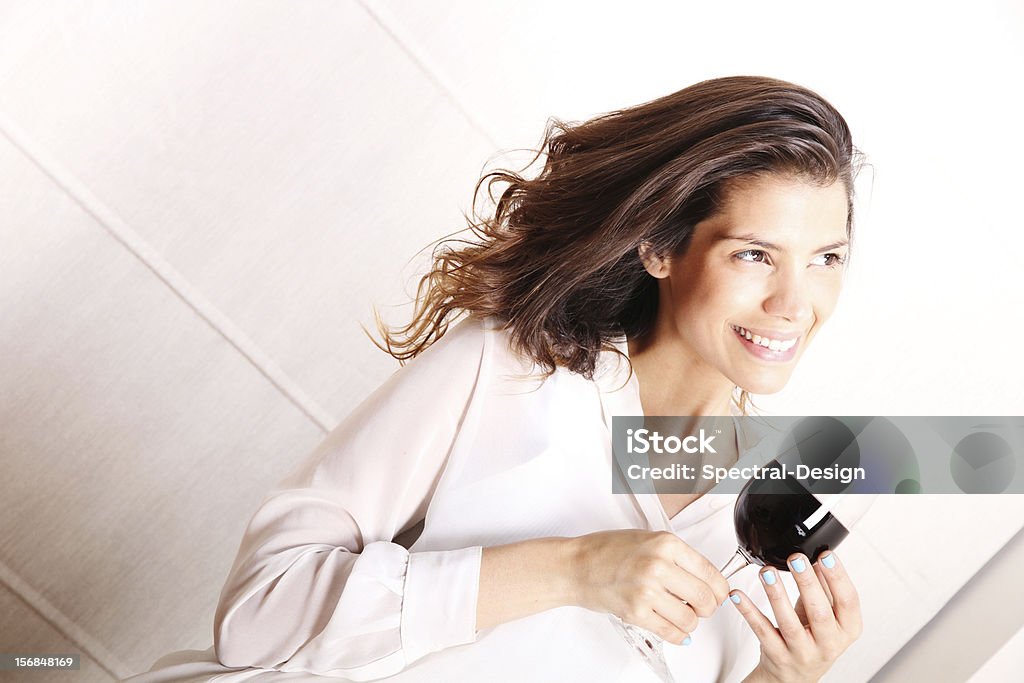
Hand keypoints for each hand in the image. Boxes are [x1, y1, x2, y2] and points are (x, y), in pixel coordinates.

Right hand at [568, 529, 729, 644]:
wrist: (577, 566)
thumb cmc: (608, 550)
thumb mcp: (648, 540)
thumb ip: (677, 557)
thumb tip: (706, 579)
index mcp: (666, 543)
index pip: (711, 573)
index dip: (720, 590)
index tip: (718, 595)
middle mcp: (658, 565)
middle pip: (705, 598)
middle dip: (707, 608)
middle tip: (700, 607)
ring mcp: (647, 590)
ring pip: (691, 619)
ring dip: (690, 622)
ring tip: (680, 614)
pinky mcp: (636, 612)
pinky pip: (671, 632)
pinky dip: (678, 635)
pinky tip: (672, 626)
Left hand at [731, 551, 861, 682]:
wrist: (796, 675)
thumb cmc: (813, 638)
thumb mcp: (827, 613)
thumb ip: (824, 586)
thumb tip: (818, 555)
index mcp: (847, 629)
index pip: (848, 602)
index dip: (838, 577)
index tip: (826, 555)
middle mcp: (828, 644)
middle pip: (819, 613)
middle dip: (807, 583)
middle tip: (796, 559)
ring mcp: (802, 652)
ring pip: (789, 623)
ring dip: (776, 595)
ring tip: (767, 572)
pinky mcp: (777, 655)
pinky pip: (762, 631)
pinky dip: (749, 611)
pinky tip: (738, 595)